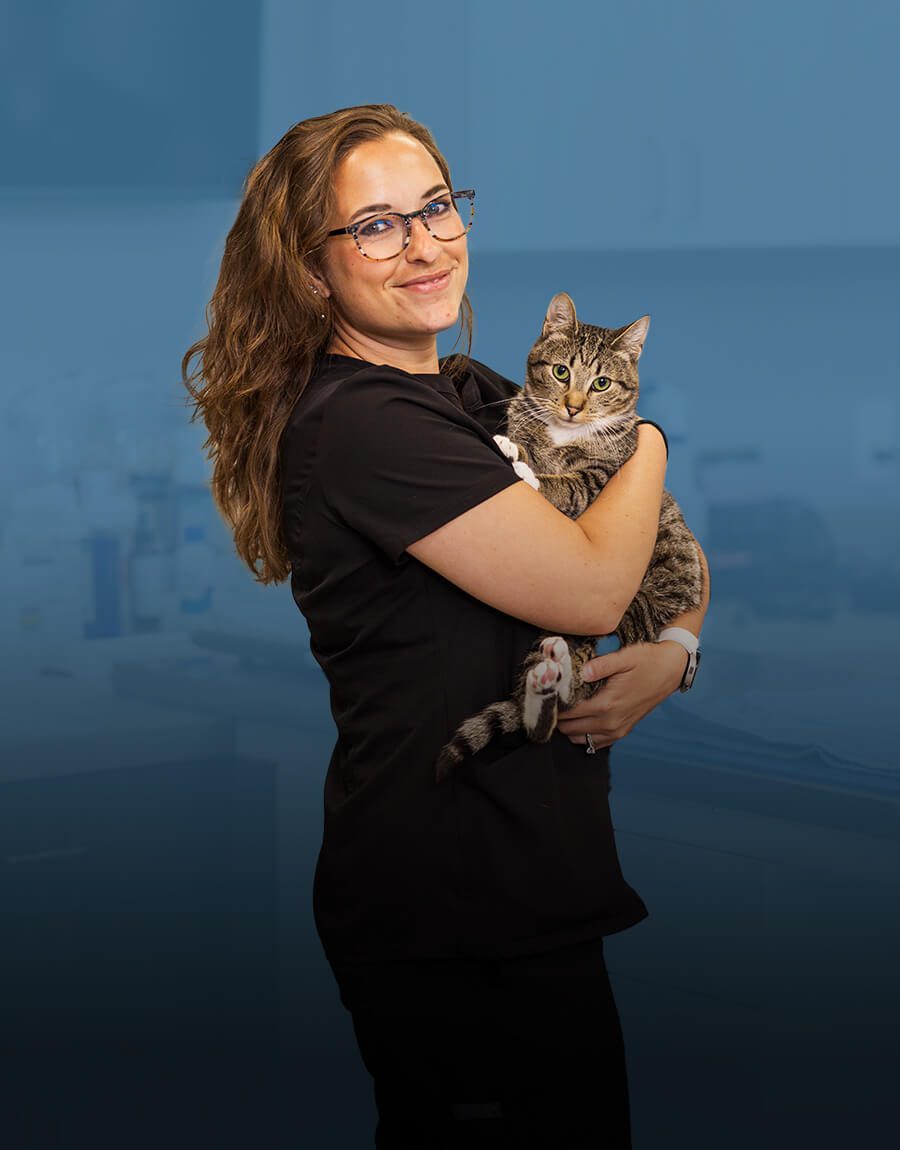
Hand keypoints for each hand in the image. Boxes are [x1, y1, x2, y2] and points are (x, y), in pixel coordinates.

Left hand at [556, 640, 687, 748]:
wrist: (671, 670)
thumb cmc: (647, 660)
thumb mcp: (624, 657)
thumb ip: (600, 665)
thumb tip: (580, 673)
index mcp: (607, 704)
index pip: (568, 713)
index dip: (554, 705)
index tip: (547, 695)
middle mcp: (610, 722)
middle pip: (569, 729)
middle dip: (558, 717)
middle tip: (553, 700)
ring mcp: (617, 730)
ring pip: (579, 739)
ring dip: (569, 727)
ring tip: (566, 709)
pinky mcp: (622, 731)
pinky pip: (594, 743)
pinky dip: (584, 734)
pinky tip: (581, 718)